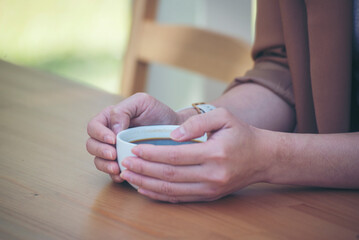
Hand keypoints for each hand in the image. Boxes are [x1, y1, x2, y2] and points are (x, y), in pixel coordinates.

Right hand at [86, 93, 194, 181]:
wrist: (174, 129)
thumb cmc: (158, 113)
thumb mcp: (142, 102)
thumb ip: (123, 110)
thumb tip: (113, 129)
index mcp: (110, 119)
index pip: (94, 126)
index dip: (99, 134)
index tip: (112, 139)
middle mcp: (108, 135)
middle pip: (92, 144)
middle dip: (100, 151)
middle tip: (113, 154)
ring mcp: (114, 150)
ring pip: (99, 160)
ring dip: (104, 165)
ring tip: (116, 168)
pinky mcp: (123, 163)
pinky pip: (112, 172)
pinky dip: (114, 175)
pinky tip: (122, 175)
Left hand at [120, 108, 269, 202]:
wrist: (262, 157)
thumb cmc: (241, 134)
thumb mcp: (224, 117)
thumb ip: (198, 122)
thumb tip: (173, 134)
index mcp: (215, 153)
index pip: (175, 155)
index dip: (152, 153)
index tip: (135, 149)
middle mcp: (212, 175)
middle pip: (170, 175)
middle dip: (144, 169)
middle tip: (125, 163)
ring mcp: (211, 189)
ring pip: (172, 190)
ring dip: (147, 184)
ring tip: (129, 176)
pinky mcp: (209, 196)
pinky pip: (180, 198)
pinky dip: (160, 195)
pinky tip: (145, 189)